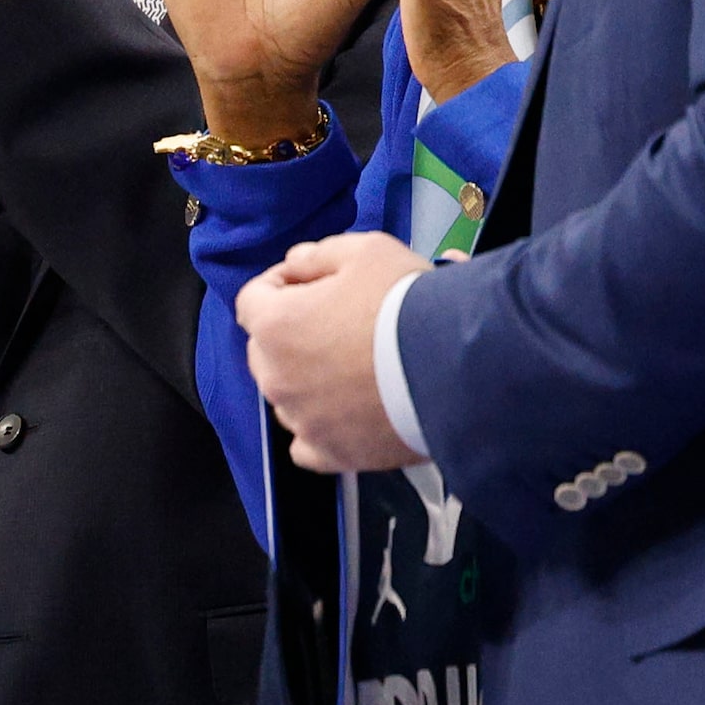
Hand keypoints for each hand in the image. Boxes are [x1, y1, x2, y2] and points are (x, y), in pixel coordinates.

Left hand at [235, 231, 431, 472]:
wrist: (453, 367)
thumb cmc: (405, 303)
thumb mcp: (364, 251)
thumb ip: (317, 255)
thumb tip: (296, 264)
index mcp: (275, 325)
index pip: (252, 300)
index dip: (280, 284)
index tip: (308, 282)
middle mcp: (277, 377)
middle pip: (265, 349)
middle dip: (290, 331)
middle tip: (336, 320)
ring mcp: (303, 420)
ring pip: (286, 395)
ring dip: (305, 379)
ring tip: (351, 365)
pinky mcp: (332, 453)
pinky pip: (307, 444)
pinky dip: (319, 428)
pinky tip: (344, 411)